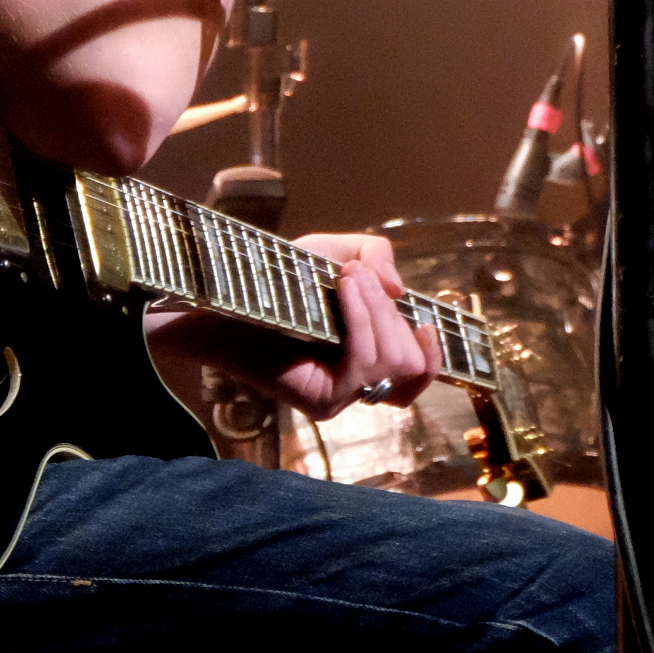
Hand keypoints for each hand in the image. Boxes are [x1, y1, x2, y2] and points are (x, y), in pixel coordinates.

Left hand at [144, 231, 442, 421]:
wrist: (220, 296)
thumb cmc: (270, 277)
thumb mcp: (331, 251)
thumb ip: (375, 255)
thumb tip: (402, 292)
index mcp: (365, 355)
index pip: (418, 376)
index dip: (432, 356)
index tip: (424, 323)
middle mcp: (355, 383)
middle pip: (410, 363)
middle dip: (389, 313)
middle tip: (358, 277)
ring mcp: (339, 396)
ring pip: (391, 362)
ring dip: (375, 311)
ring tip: (348, 278)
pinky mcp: (321, 401)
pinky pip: (363, 364)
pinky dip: (359, 321)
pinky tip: (343, 289)